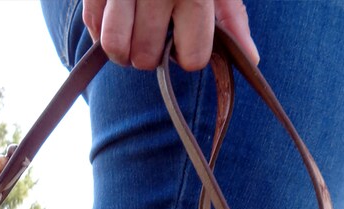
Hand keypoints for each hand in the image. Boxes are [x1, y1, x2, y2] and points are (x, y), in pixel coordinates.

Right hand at [83, 0, 258, 71]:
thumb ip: (232, 15)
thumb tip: (250, 59)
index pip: (192, 56)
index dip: (189, 54)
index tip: (184, 39)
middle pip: (148, 57)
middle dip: (151, 54)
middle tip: (155, 32)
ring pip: (116, 48)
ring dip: (123, 50)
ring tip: (132, 33)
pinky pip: (93, 26)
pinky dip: (101, 30)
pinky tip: (114, 15)